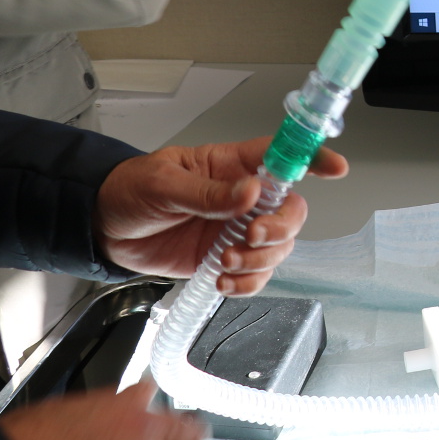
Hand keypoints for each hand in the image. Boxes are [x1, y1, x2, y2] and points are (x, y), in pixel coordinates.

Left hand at [94, 138, 346, 295]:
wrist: (103, 230)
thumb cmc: (129, 191)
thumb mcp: (162, 183)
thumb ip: (207, 191)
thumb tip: (250, 193)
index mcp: (231, 166)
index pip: (282, 155)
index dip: (313, 158)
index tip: (334, 168)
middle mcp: (243, 198)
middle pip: (291, 210)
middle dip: (281, 227)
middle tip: (251, 235)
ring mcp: (235, 231)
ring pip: (279, 246)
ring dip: (260, 259)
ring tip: (226, 262)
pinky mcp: (224, 260)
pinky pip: (256, 275)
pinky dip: (247, 284)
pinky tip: (224, 281)